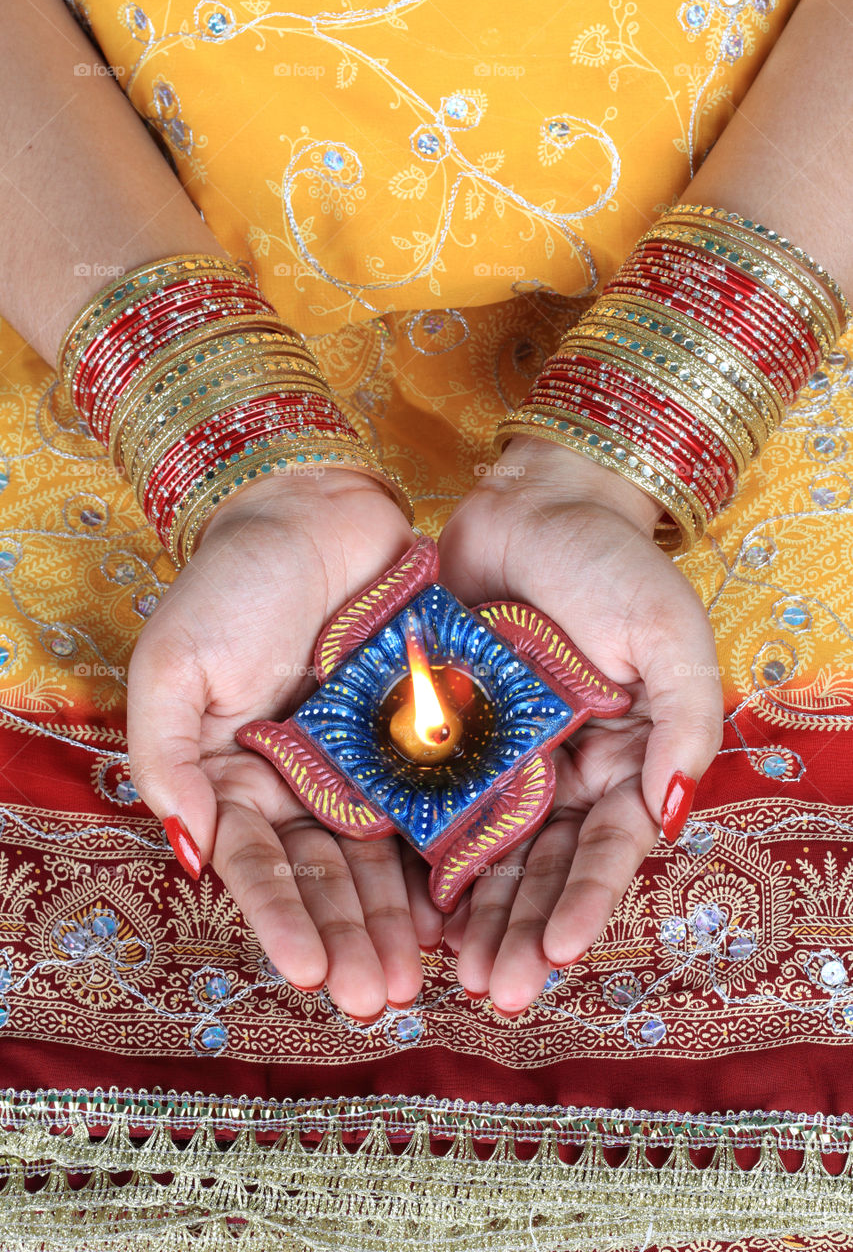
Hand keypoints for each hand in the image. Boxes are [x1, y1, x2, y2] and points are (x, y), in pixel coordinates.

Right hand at [127, 469, 442, 1021]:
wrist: (316, 509)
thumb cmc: (233, 583)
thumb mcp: (173, 667)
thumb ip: (169, 761)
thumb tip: (191, 853)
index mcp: (235, 775)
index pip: (256, 864)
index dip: (280, 919)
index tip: (307, 973)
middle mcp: (299, 782)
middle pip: (324, 874)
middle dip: (348, 936)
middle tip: (378, 997)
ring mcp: (361, 763)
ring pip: (379, 855)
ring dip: (393, 918)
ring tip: (417, 977)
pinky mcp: (417, 737)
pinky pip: (430, 805)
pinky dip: (439, 857)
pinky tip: (455, 906)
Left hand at [436, 435, 723, 1014]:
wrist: (531, 503)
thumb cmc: (611, 564)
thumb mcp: (668, 633)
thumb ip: (683, 721)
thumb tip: (676, 812)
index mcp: (621, 759)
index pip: (606, 847)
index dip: (586, 900)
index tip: (557, 952)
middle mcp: (559, 773)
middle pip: (541, 867)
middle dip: (520, 930)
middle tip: (494, 992)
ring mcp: (497, 760)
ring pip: (483, 854)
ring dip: (470, 916)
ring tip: (448, 974)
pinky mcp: (440, 737)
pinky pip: (428, 805)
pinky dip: (418, 857)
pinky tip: (404, 907)